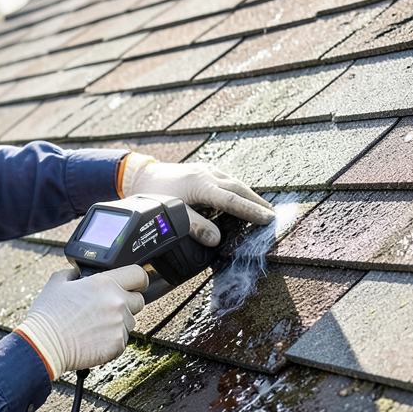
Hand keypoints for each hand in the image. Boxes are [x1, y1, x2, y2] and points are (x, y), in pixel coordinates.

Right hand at [15, 265, 147, 379]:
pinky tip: (92, 338)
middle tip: (106, 308)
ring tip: (94, 326)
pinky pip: (122, 340)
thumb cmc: (48, 315)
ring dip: (117, 322)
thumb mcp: (56, 283)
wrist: (44, 345)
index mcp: (104, 283)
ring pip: (130, 322)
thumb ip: (73, 274)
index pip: (138, 275)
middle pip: (138, 300)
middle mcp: (116, 302)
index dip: (137, 280)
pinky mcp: (118, 345)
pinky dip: (111, 340)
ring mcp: (119, 324)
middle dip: (126, 303)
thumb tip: (78, 273)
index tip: (134, 284)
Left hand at [122, 154, 274, 245]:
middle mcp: (207, 175)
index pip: (232, 200)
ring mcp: (206, 171)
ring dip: (249, 196)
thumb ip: (193, 226)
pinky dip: (237, 191)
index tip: (267, 220)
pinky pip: (226, 181)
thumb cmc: (153, 192)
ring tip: (262, 210)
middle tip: (272, 216)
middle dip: (257, 203)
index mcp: (201, 184)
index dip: (250, 211)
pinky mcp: (203, 172)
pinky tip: (240, 199)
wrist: (140, 174)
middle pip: (239, 189)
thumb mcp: (170, 211)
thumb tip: (216, 240)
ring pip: (234, 183)